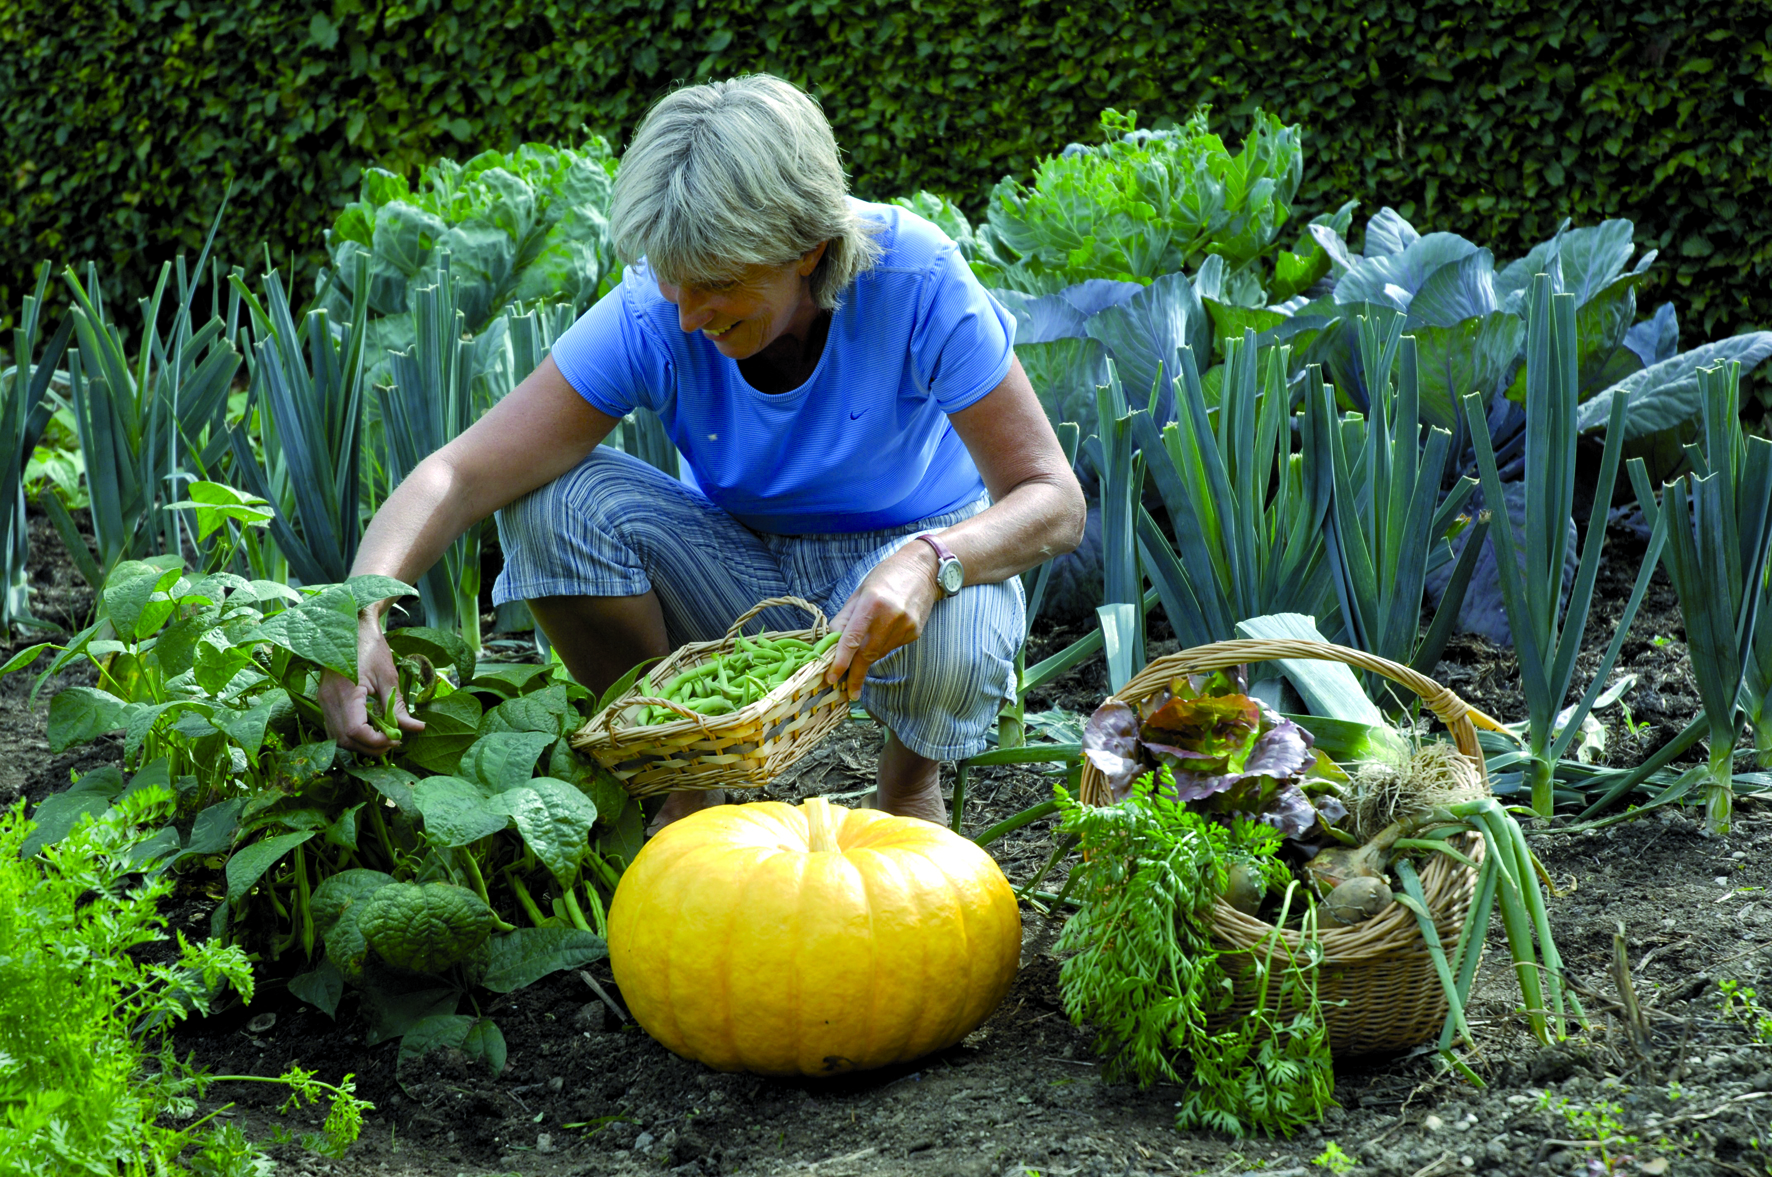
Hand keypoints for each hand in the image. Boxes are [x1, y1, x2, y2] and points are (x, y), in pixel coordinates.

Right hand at [319, 613, 425, 754]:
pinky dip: (352, 736)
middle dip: (370, 747)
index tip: (396, 740)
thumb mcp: (388, 677)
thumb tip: (415, 728)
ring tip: (384, 738)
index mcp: (345, 691)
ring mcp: (323, 701)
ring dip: (360, 744)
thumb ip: (398, 707)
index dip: (375, 741)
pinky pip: (334, 728)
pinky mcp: (324, 701)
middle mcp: (328, 699)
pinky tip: (370, 731)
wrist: (351, 628)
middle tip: (393, 743)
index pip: (355, 730)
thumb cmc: (371, 648)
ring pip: (337, 737)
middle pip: (345, 739)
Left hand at [824, 543, 940, 699]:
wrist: (923, 570)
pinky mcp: (915, 632)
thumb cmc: (885, 577)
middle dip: (855, 674)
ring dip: (867, 657)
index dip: (840, 662)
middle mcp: (890, 616)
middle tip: (849, 691)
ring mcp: (906, 626)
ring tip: (864, 649)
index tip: (832, 679)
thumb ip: (844, 618)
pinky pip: (892, 648)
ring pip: (879, 653)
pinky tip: (883, 634)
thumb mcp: (859, 592)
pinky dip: (882, 647)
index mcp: (871, 603)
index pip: (851, 639)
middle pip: (867, 654)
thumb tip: (829, 642)